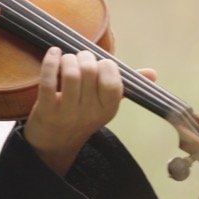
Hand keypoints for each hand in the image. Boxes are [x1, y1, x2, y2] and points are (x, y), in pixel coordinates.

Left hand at [22, 47, 152, 175]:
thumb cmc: (83, 116)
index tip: (99, 63)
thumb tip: (153, 74)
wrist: (55, 145)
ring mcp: (67, 112)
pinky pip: (47, 81)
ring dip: (67, 59)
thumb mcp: (106, 105)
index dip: (106, 65)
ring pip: (70, 74)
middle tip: (79, 59)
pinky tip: (53, 53)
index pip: (113, 82)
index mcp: (108, 109)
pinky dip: (50, 62)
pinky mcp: (45, 110)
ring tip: (66, 60)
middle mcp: (89, 112)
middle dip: (84, 57)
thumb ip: (127, 87)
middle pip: (89, 71)